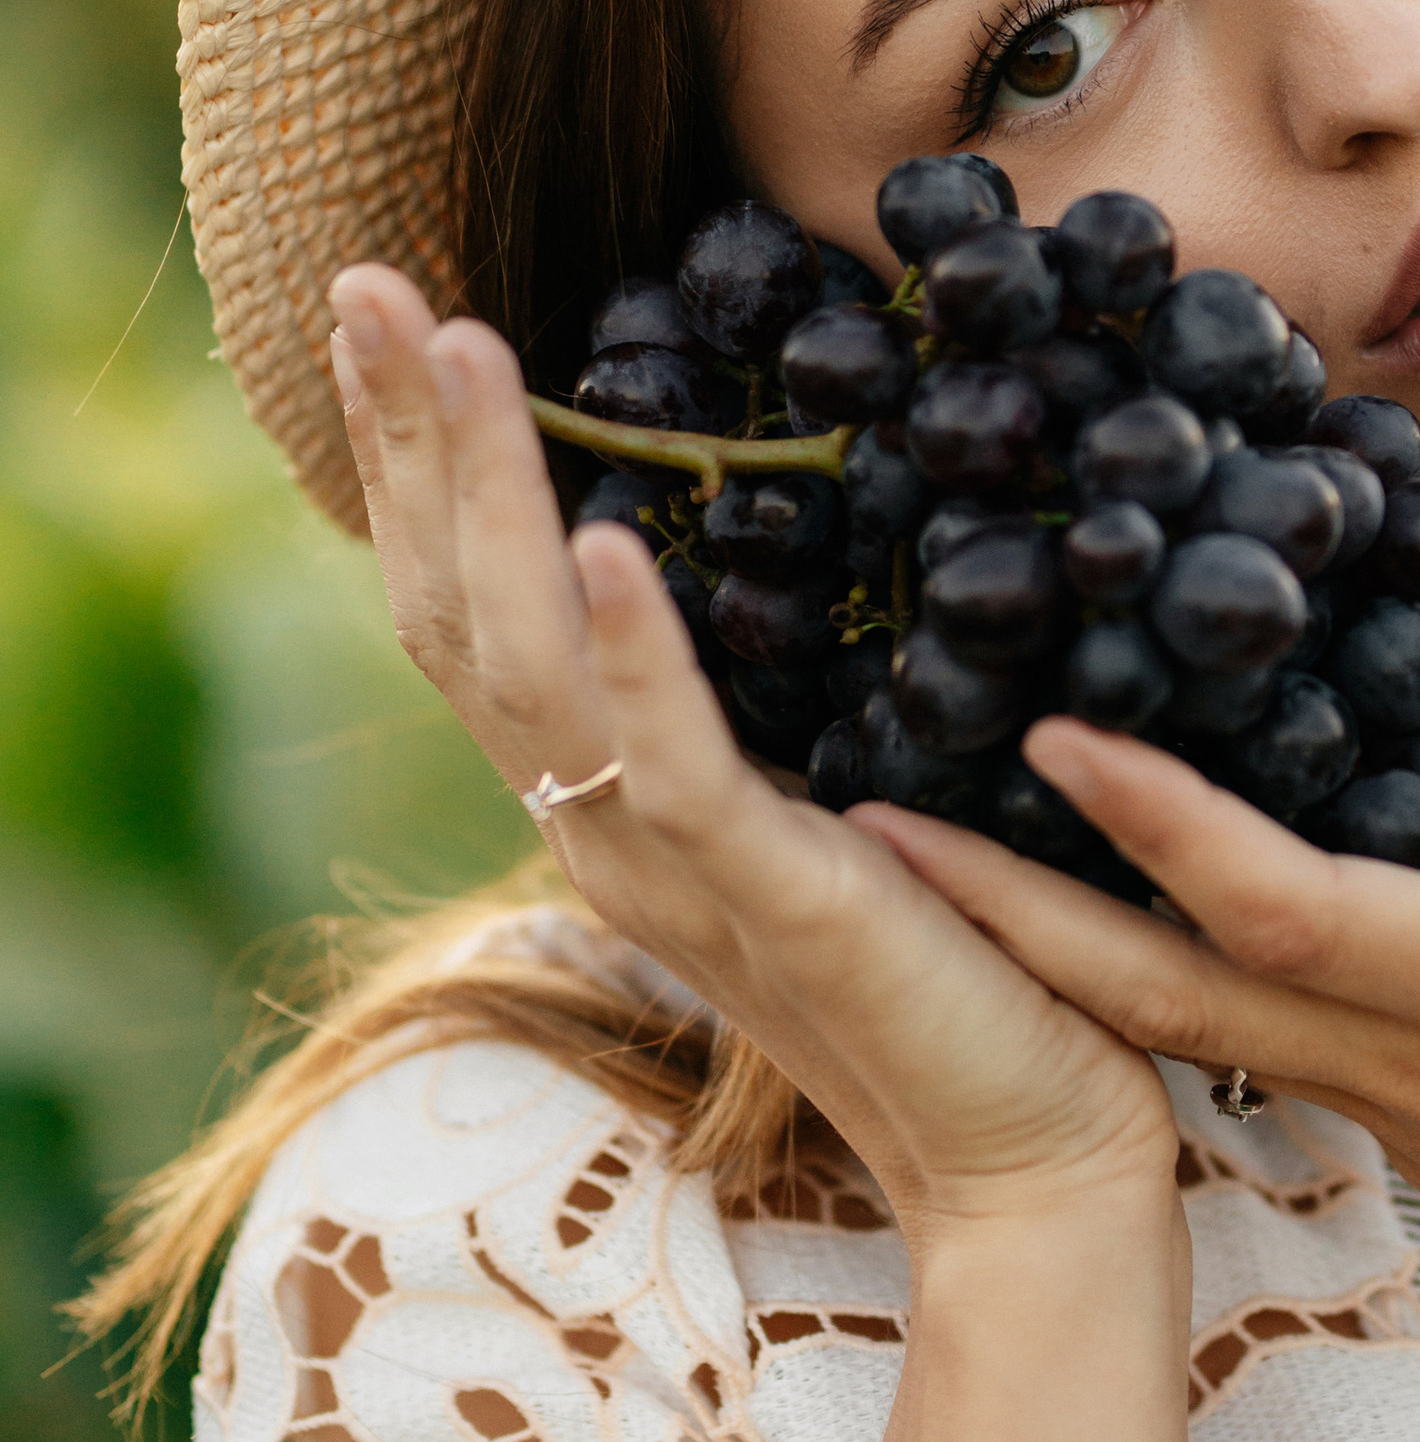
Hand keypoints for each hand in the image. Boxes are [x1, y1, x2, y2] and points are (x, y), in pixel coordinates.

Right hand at [324, 266, 1176, 1233]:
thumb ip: (759, 703)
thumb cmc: (955, 968)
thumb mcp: (827, 800)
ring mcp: (675, 868)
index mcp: (613, 799)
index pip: (476, 611)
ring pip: (532, 666)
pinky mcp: (775, 899)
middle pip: (462, 615)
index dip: (421, 468)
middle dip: (409, 444)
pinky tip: (606, 541)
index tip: (396, 321)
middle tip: (371, 285)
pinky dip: (636, 650)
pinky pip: (680, 762)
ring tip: (461, 353)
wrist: (1027, 1156)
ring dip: (490, 499)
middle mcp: (607, 831)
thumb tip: (746, 547)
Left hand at [865, 583, 1419, 1389]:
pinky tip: (1104, 917)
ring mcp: (1404, 1114)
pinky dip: (1143, 976)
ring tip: (928, 849)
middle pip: (1159, 990)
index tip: (1037, 726)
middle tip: (851, 827)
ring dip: (1044, 946)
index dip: (1151, 820)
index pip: (1277, 905)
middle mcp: (1414, 1066)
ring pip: (1181, 1026)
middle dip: (997, 912)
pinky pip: (1243, 1042)